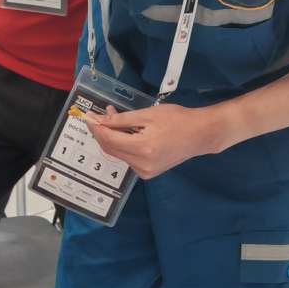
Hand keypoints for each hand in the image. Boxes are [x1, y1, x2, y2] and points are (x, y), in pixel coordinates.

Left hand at [88, 102, 229, 177]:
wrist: (200, 135)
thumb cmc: (177, 119)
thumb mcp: (149, 114)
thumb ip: (122, 119)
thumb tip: (101, 120)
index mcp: (142, 148)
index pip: (109, 139)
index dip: (96, 127)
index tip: (87, 116)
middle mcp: (141, 165)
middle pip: (111, 149)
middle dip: (101, 132)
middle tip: (99, 115)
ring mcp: (145, 172)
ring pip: (118, 154)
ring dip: (112, 138)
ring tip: (114, 119)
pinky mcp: (148, 173)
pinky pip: (128, 158)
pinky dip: (123, 145)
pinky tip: (126, 133)